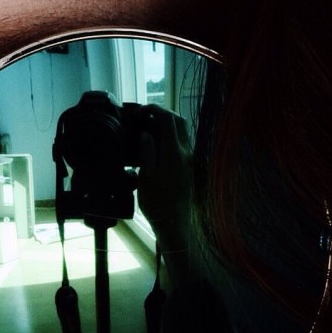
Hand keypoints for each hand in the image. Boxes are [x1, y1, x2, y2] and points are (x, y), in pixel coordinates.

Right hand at [136, 105, 193, 250]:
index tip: (141, 109)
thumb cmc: (156, 203)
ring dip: (168, 124)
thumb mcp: (146, 178)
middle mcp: (186, 152)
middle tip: (146, 115)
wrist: (174, 223)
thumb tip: (146, 133)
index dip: (155, 110)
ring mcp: (190, 159)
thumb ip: (147, 152)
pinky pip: (182, 142)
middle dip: (163, 113)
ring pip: (183, 131)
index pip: (167, 120)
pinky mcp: (189, 166)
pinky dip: (171, 135)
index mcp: (174, 152)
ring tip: (150, 127)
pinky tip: (158, 143)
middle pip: (179, 121)